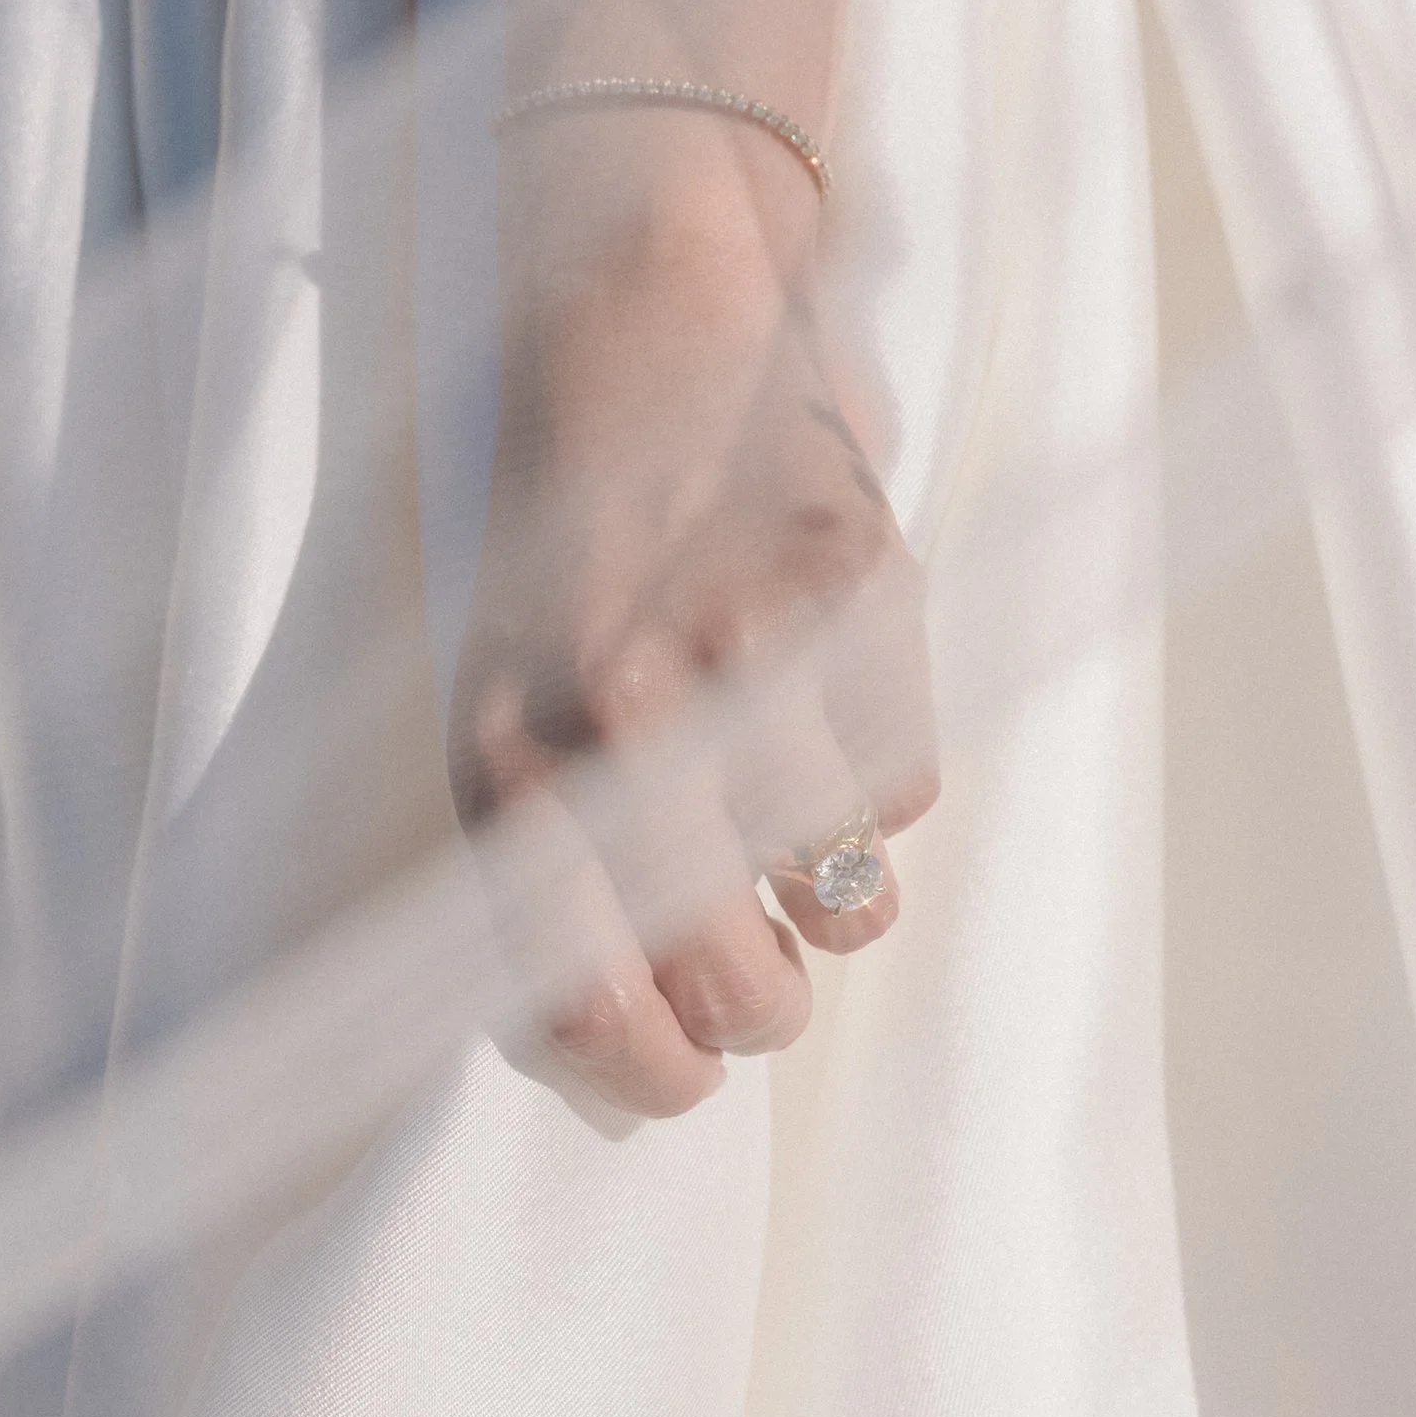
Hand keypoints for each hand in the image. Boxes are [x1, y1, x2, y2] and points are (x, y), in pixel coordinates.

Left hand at [450, 150, 938, 1121]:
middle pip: (742, 986)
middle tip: (766, 976)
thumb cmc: (565, 546)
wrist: (638, 332)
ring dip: (839, 893)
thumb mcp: (503, 698)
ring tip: (797, 813)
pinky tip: (832, 696)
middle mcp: (616, 724)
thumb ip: (545, 858)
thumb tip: (625, 1030)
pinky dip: (891, 772)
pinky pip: (911, 785)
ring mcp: (743, 665)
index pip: (580, 1000)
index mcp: (505, 759)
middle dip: (764, 1006)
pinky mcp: (854, 606)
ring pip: (847, 900)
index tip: (687, 1084)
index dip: (651, 1073)